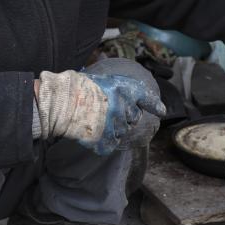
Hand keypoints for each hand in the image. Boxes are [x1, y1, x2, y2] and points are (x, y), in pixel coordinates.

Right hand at [36, 67, 164, 154]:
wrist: (62, 102)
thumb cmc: (78, 88)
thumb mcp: (102, 80)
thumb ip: (118, 90)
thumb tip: (128, 100)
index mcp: (124, 89)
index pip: (145, 97)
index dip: (154, 104)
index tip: (161, 111)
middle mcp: (124, 106)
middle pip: (133, 118)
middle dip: (125, 116)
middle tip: (108, 112)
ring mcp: (115, 123)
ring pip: (122, 132)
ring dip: (113, 129)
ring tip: (97, 121)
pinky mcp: (106, 138)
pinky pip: (111, 144)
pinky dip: (104, 142)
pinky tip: (93, 134)